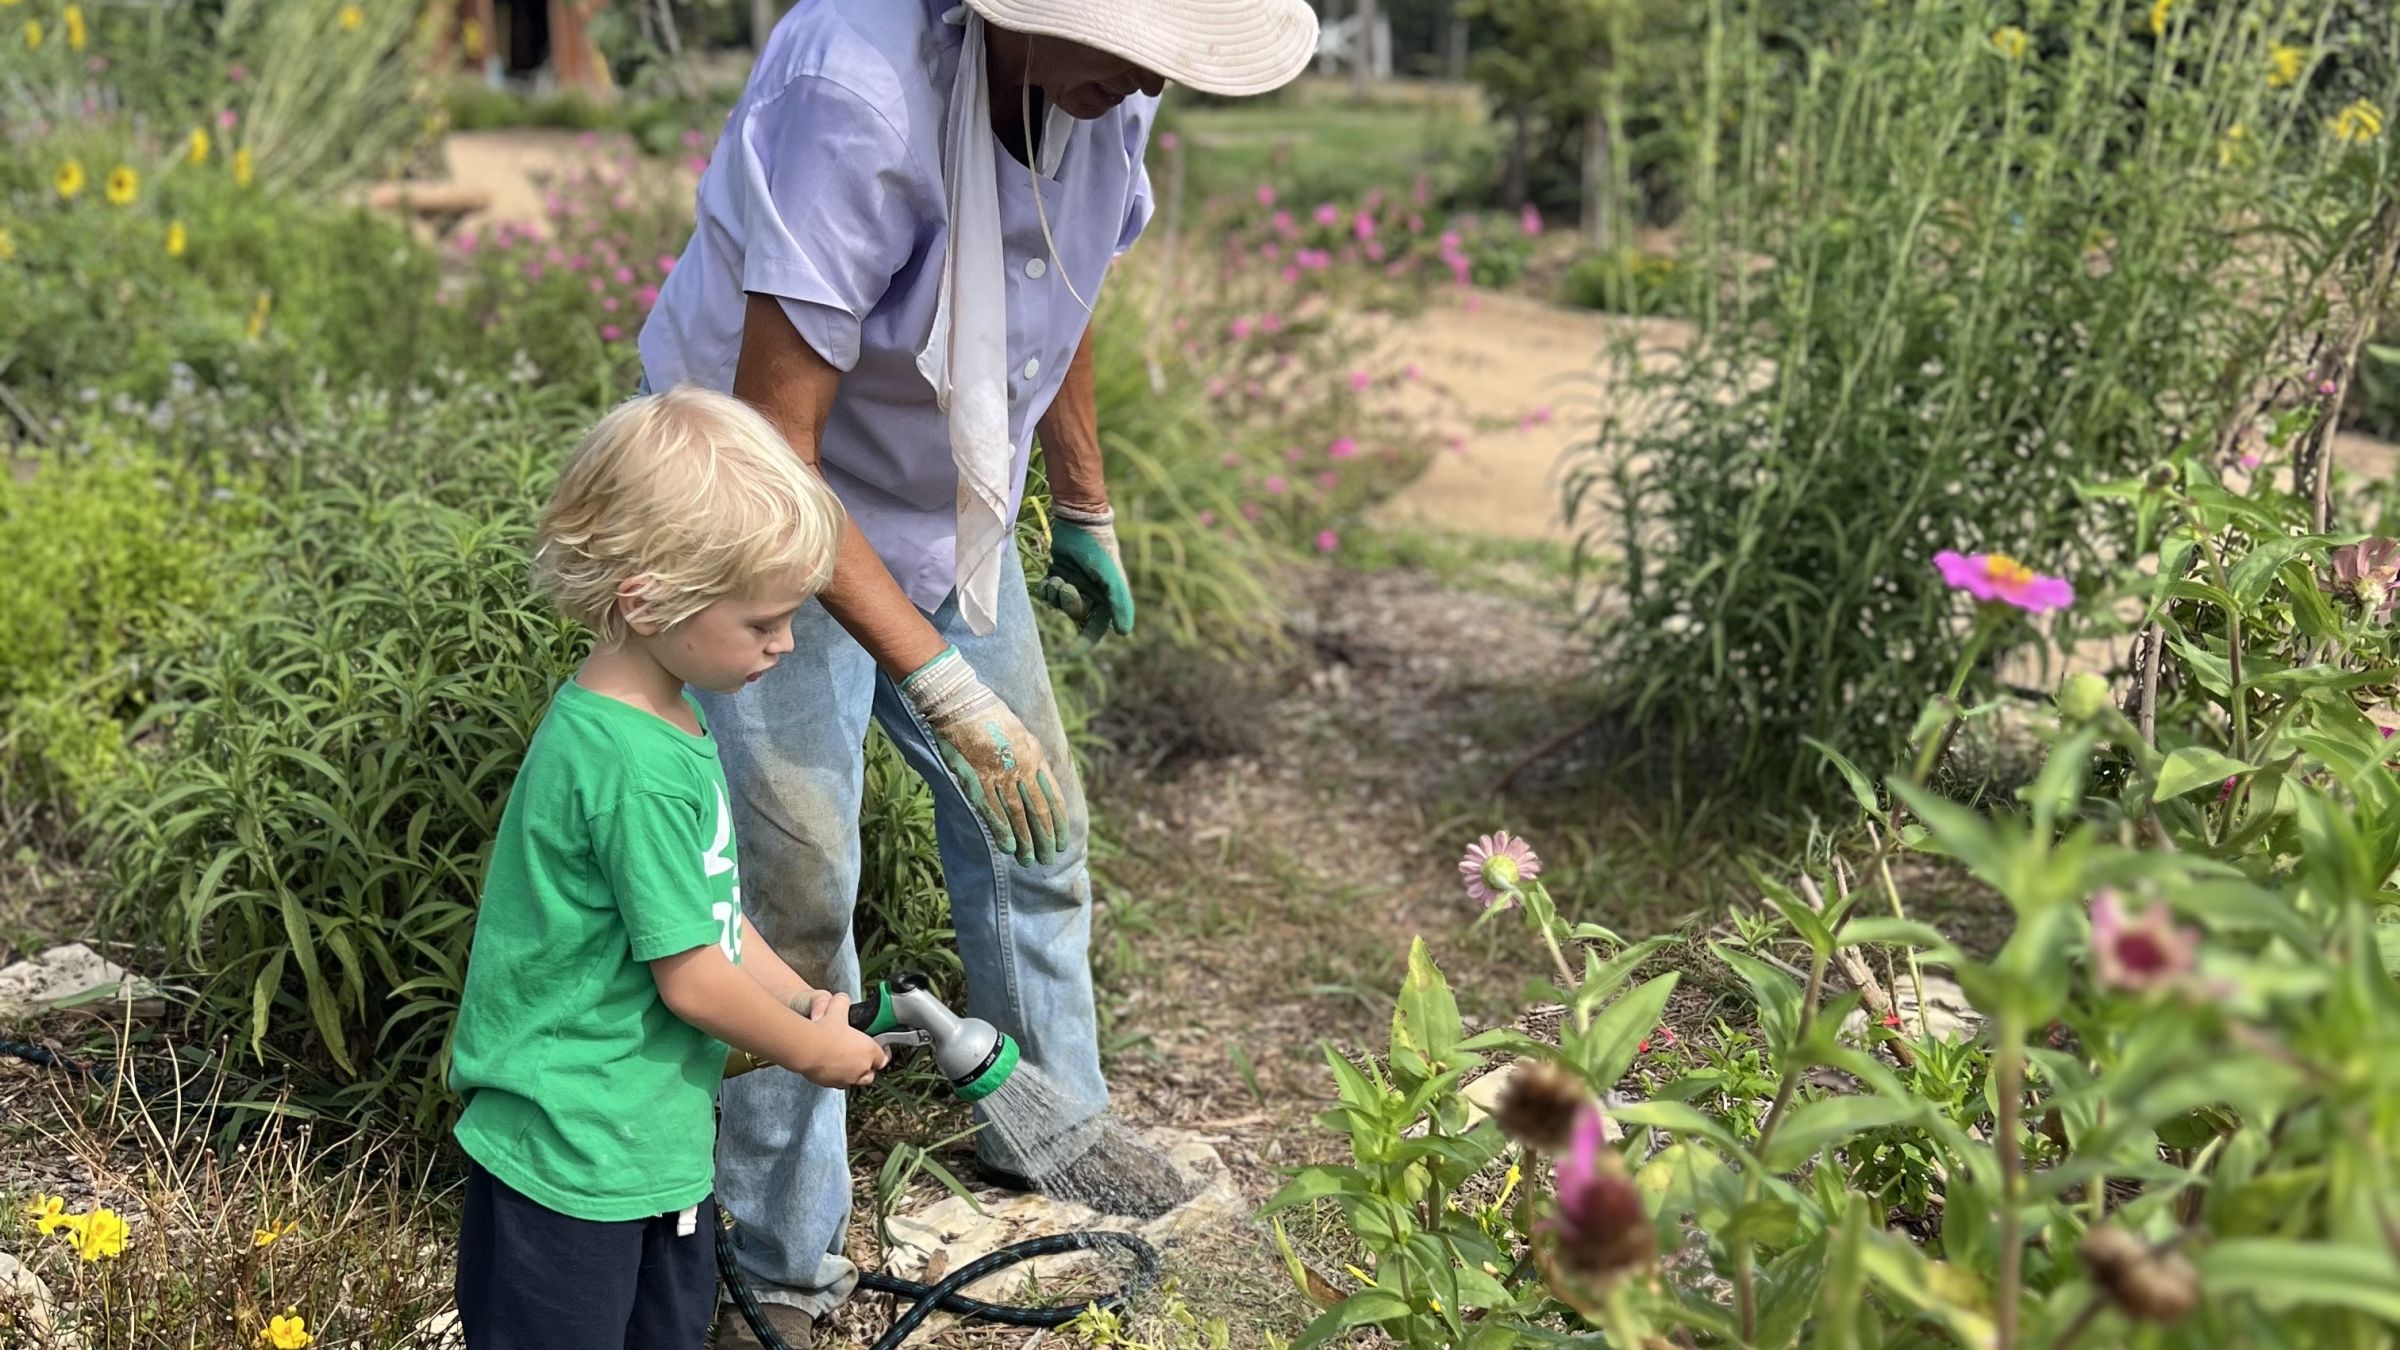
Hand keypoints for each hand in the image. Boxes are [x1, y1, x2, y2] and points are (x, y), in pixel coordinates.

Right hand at [794, 992, 888, 1088]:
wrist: (807, 1048)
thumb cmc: (825, 1031)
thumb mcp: (837, 1008)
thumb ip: (843, 1002)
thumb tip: (842, 999)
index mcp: (869, 1052)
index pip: (883, 1058)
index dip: (882, 1053)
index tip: (879, 1048)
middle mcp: (861, 1069)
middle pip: (871, 1074)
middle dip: (868, 1067)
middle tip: (861, 1056)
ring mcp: (846, 1079)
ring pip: (855, 1081)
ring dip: (853, 1073)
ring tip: (844, 1061)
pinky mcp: (831, 1084)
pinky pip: (838, 1083)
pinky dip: (837, 1077)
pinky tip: (829, 1066)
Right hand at [900, 646, 1066, 865]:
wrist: (961, 706)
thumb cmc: (990, 716)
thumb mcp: (1022, 734)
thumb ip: (1031, 758)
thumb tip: (1039, 779)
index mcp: (1035, 757)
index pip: (1053, 797)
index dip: (1058, 822)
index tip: (1063, 839)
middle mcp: (1022, 770)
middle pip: (1039, 812)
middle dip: (1046, 839)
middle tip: (1049, 859)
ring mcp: (1000, 777)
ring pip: (1018, 817)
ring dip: (1026, 841)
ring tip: (1031, 861)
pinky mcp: (978, 781)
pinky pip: (994, 812)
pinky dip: (1002, 832)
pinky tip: (1009, 847)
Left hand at [1039, 502, 1133, 647]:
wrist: (1079, 521)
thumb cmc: (1099, 548)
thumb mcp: (1111, 576)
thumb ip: (1120, 603)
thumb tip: (1124, 633)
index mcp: (1106, 599)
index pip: (1095, 629)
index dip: (1083, 643)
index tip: (1067, 654)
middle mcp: (1090, 594)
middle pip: (1074, 614)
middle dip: (1067, 604)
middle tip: (1066, 586)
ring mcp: (1073, 586)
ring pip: (1058, 605)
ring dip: (1055, 595)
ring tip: (1058, 578)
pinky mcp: (1058, 576)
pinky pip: (1048, 594)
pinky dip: (1046, 589)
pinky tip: (1051, 577)